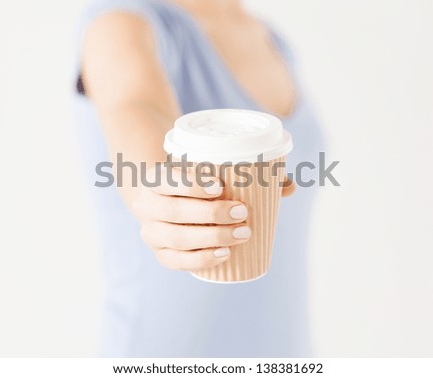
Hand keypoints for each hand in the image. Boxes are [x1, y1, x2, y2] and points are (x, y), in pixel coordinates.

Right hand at [133, 165, 250, 270]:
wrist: (162, 203)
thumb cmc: (191, 185)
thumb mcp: (203, 171)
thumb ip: (241, 175)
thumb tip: (286, 188)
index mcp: (154, 179)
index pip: (167, 180)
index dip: (192, 185)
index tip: (220, 187)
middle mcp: (146, 206)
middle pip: (173, 211)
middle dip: (210, 213)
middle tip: (241, 211)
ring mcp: (151, 232)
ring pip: (177, 238)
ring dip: (212, 237)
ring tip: (242, 233)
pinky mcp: (160, 253)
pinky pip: (176, 261)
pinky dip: (201, 259)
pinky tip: (224, 254)